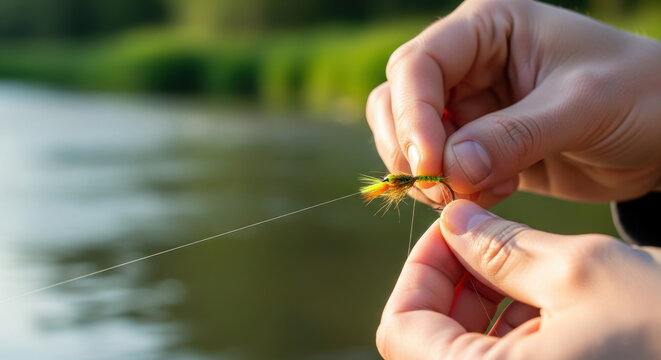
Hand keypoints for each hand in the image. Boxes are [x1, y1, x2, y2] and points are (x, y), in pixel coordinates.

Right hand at [366, 0, 660, 206]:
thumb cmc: (639, 95)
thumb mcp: (581, 107)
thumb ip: (512, 136)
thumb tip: (450, 169)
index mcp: (487, 28)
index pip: (418, 65)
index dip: (412, 115)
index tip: (430, 164)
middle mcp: (467, 63)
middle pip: (396, 101)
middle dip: (410, 148)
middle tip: (441, 189)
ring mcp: (469, 105)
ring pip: (407, 138)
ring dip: (428, 173)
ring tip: (471, 192)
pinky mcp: (477, 144)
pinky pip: (440, 168)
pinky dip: (455, 188)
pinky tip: (498, 191)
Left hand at [377, 200, 660, 359]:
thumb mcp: (578, 270)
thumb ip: (498, 245)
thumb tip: (452, 220)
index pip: (400, 329)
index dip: (419, 269)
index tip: (452, 228)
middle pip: (428, 338)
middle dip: (451, 280)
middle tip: (482, 234)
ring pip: (463, 348)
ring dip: (479, 297)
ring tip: (515, 254)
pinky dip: (508, 322)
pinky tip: (538, 287)